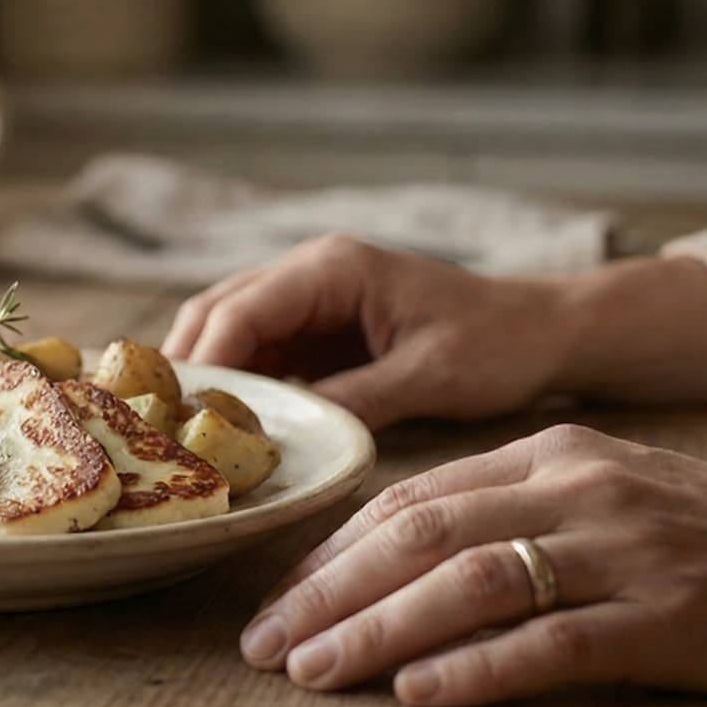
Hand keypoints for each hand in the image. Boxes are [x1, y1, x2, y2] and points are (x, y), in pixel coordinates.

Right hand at [162, 236, 706, 430]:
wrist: (546, 331)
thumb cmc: (499, 343)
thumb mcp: (430, 376)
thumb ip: (357, 399)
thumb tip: (288, 436)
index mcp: (333, 268)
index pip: (241, 310)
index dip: (205, 363)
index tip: (180, 419)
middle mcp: (309, 272)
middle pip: (215, 314)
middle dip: (185, 370)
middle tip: (160, 432)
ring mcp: (308, 300)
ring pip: (226, 333)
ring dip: (204, 381)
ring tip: (179, 438)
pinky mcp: (315, 332)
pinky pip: (256, 355)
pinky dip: (234, 390)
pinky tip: (224, 434)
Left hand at [238, 424, 706, 706]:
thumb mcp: (606, 495)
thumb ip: (510, 509)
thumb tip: (395, 557)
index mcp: (556, 455)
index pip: (414, 499)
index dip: (332, 552)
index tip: (275, 600)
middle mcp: (580, 490)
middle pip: (420, 536)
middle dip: (327, 592)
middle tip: (263, 644)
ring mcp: (625, 551)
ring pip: (468, 583)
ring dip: (375, 631)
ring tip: (312, 673)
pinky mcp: (670, 618)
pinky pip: (552, 643)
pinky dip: (476, 667)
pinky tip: (418, 691)